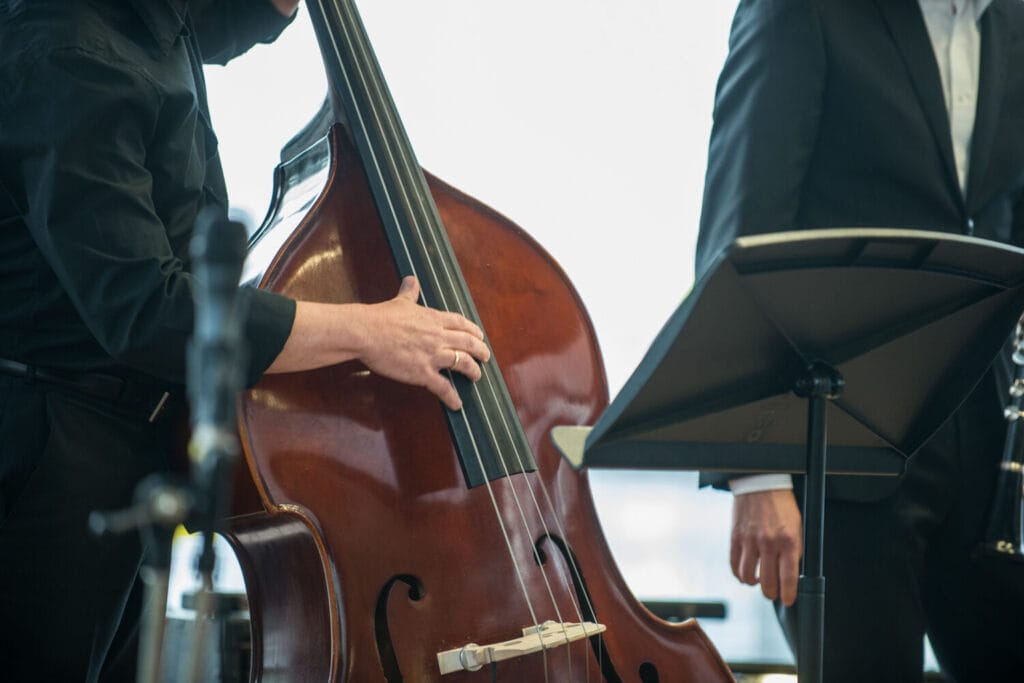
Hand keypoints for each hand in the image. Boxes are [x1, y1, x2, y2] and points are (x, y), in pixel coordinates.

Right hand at [357, 276, 489, 409]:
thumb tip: (411, 280)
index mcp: (434, 319)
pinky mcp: (422, 372)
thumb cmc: (380, 317)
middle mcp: (438, 336)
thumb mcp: (400, 302)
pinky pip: (443, 387)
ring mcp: (432, 355)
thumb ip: (410, 293)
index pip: (461, 324)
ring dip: (473, 371)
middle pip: (468, 343)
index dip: (473, 331)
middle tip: (486, 357)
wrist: (366, 332)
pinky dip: (452, 397)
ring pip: (463, 363)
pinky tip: (457, 404)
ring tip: (477, 376)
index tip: (479, 336)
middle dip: (481, 351)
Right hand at [730, 489, 802, 605]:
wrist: (761, 484)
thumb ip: (794, 550)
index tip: (788, 601)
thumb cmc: (782, 505)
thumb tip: (790, 573)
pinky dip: (739, 574)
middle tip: (774, 593)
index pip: (788, 578)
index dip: (789, 595)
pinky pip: (734, 565)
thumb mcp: (797, 527)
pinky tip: (746, 572)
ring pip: (747, 577)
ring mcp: (749, 541)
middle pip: (767, 583)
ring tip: (759, 580)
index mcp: (788, 541)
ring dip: (754, 584)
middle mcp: (768, 543)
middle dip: (771, 593)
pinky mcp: (735, 537)